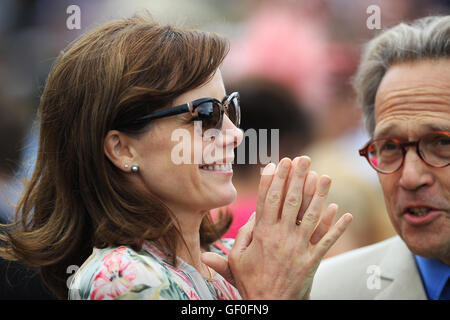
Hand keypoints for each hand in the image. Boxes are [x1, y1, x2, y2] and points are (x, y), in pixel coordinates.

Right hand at [202, 156, 351, 298]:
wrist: (270, 305)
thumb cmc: (250, 281)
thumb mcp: (237, 259)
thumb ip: (241, 236)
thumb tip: (249, 217)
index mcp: (262, 234)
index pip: (267, 200)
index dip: (273, 180)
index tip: (277, 163)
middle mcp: (281, 236)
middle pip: (290, 201)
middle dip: (297, 177)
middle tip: (303, 159)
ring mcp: (298, 247)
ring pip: (311, 215)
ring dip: (320, 194)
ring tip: (324, 176)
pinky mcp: (312, 260)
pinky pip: (327, 240)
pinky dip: (336, 227)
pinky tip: (344, 212)